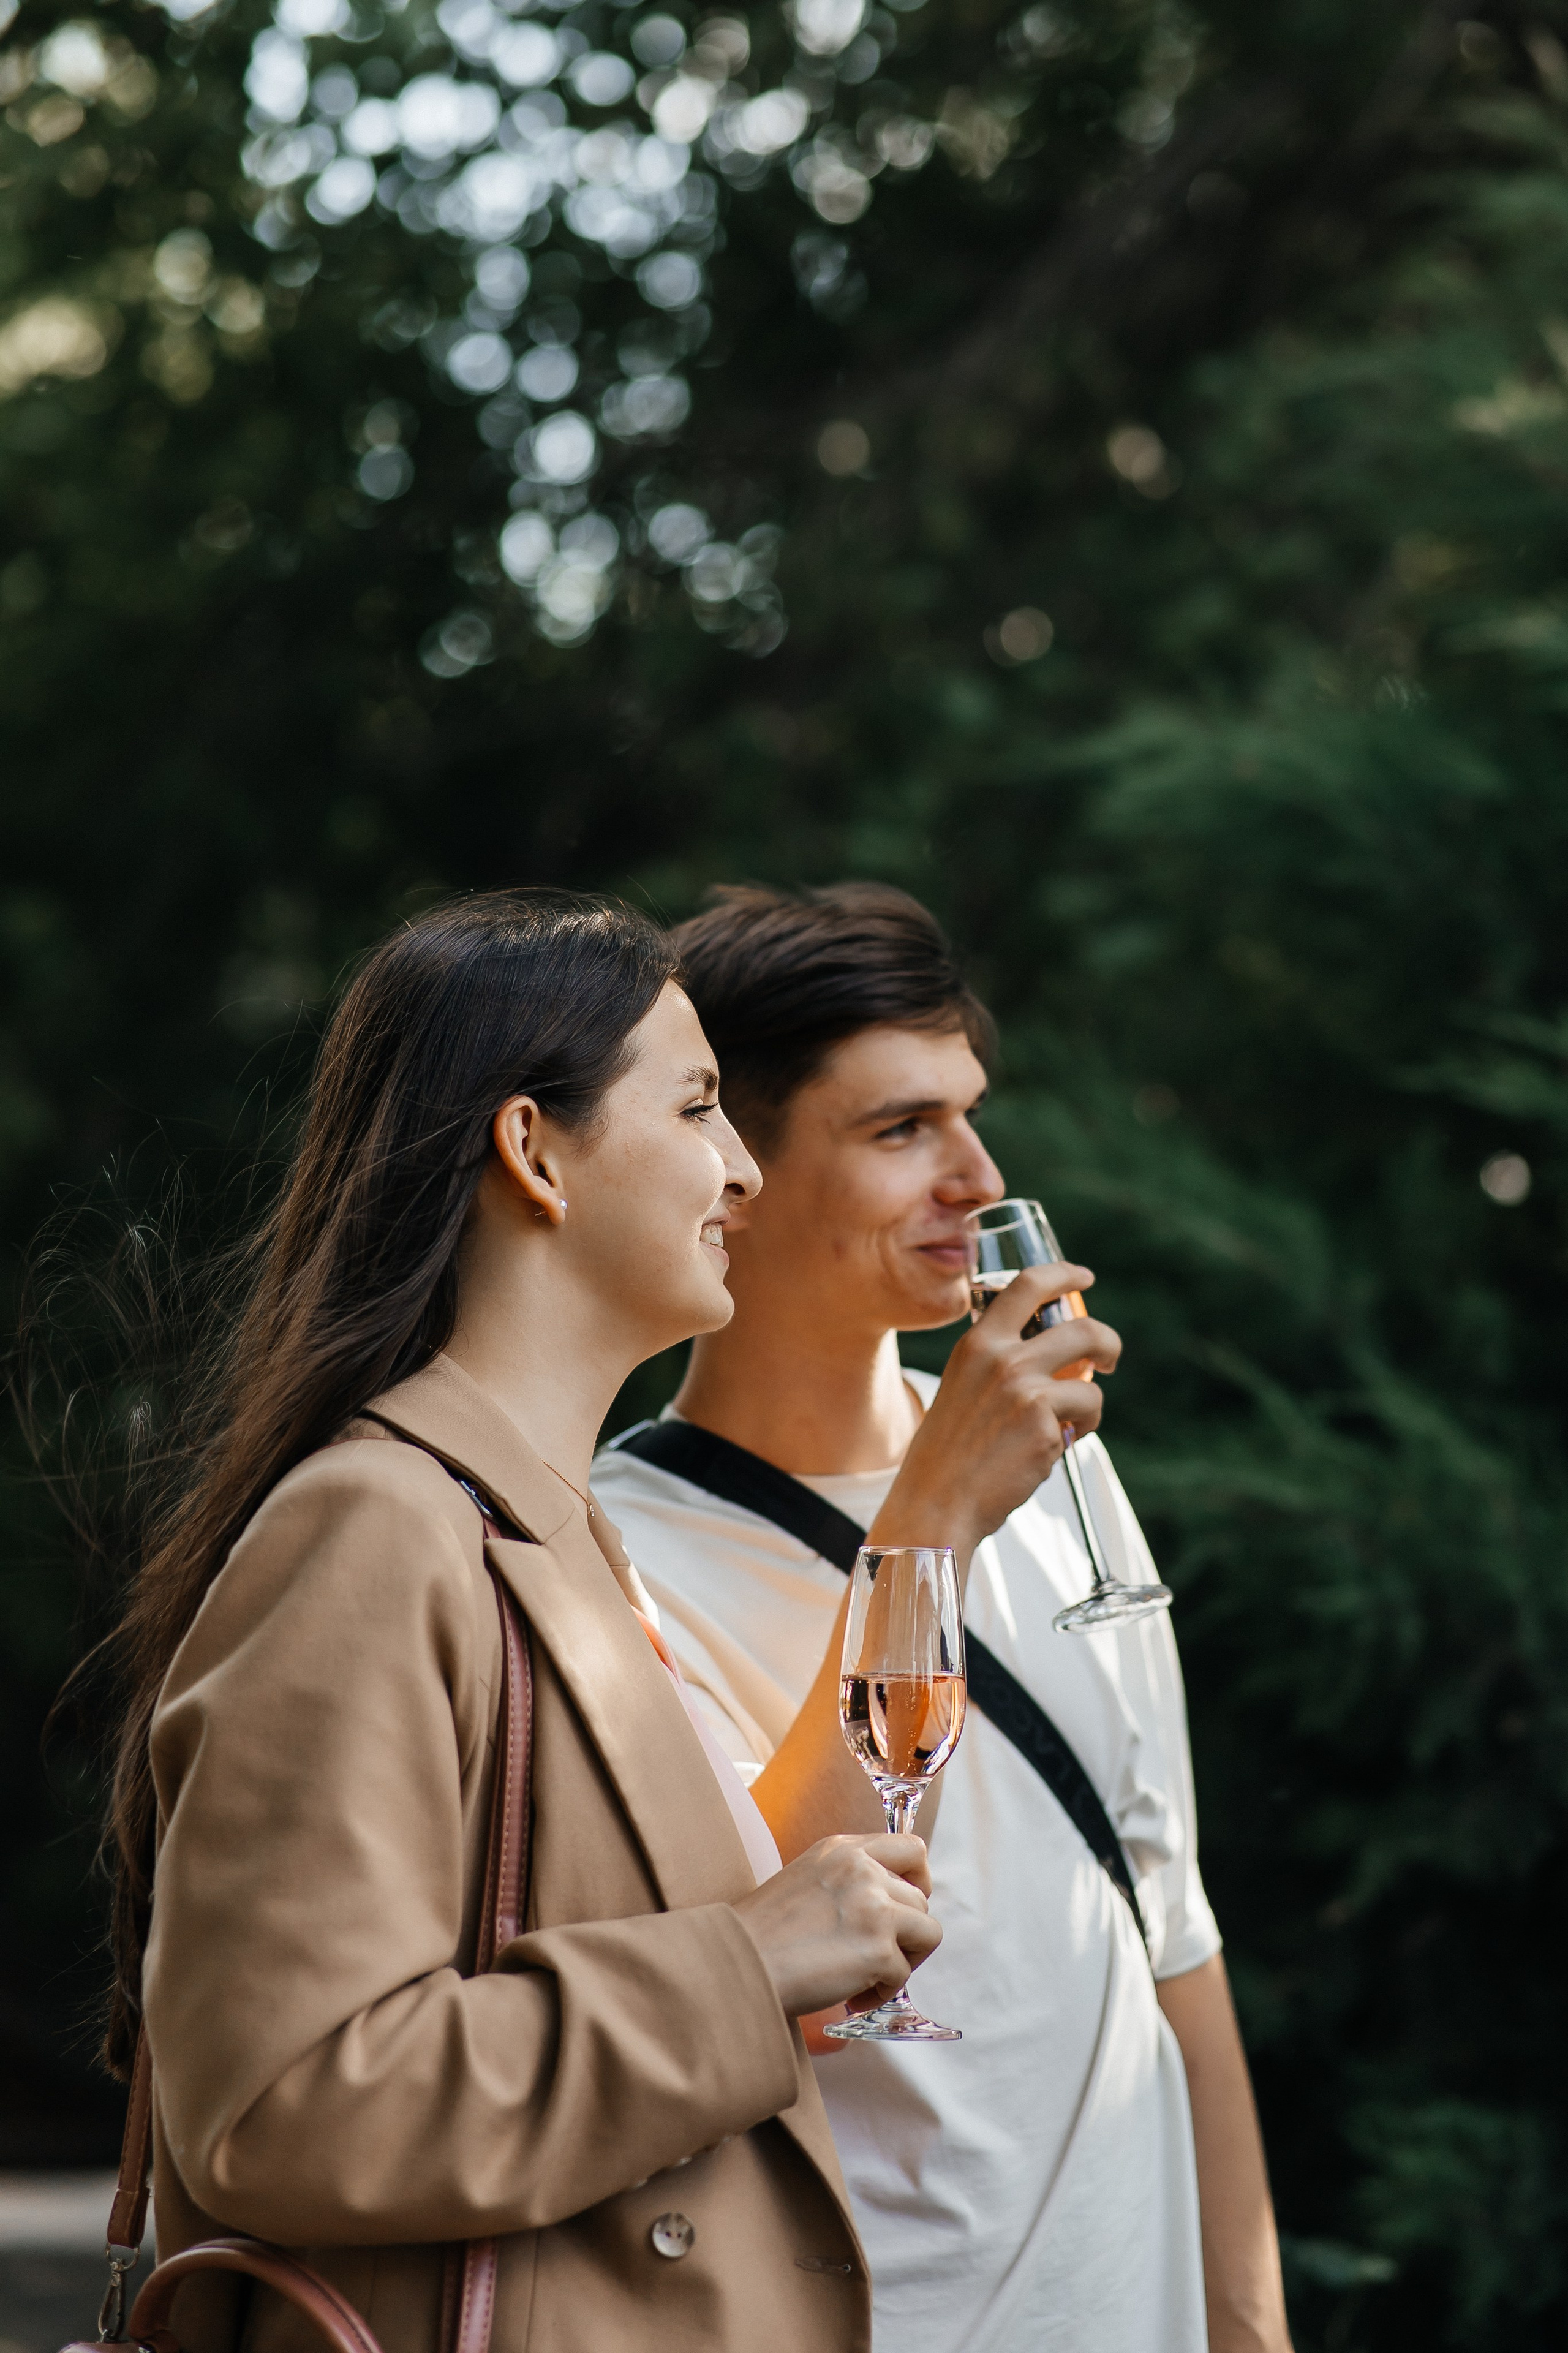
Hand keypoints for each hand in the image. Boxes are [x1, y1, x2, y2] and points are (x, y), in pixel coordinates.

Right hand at [732, 1832, 940, 2017]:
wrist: (736, 1964)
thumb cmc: (763, 1934)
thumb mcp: (807, 1879)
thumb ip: (849, 1879)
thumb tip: (892, 1903)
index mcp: (842, 1849)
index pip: (912, 1848)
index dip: (917, 1879)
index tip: (904, 1906)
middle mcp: (861, 1869)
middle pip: (921, 1897)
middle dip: (906, 1933)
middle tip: (875, 1956)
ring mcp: (873, 1906)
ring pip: (927, 1932)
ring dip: (902, 1961)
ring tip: (864, 1978)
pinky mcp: (877, 1948)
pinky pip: (904, 1974)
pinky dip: (883, 1992)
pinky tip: (851, 1996)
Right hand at [869, 1263, 1120, 1559]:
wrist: (937, 1501)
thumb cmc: (949, 1453)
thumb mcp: (962, 1387)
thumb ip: (998, 1364)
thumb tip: (1053, 1358)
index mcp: (978, 1343)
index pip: (1027, 1285)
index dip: (1064, 1274)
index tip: (1084, 1277)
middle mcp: (1003, 1358)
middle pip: (1083, 1328)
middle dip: (1107, 1342)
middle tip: (1108, 1357)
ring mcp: (1026, 1390)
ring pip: (1092, 1384)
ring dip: (1089, 1406)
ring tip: (1068, 1427)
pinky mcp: (1046, 1425)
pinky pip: (1086, 1418)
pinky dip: (1078, 1434)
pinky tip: (1048, 1451)